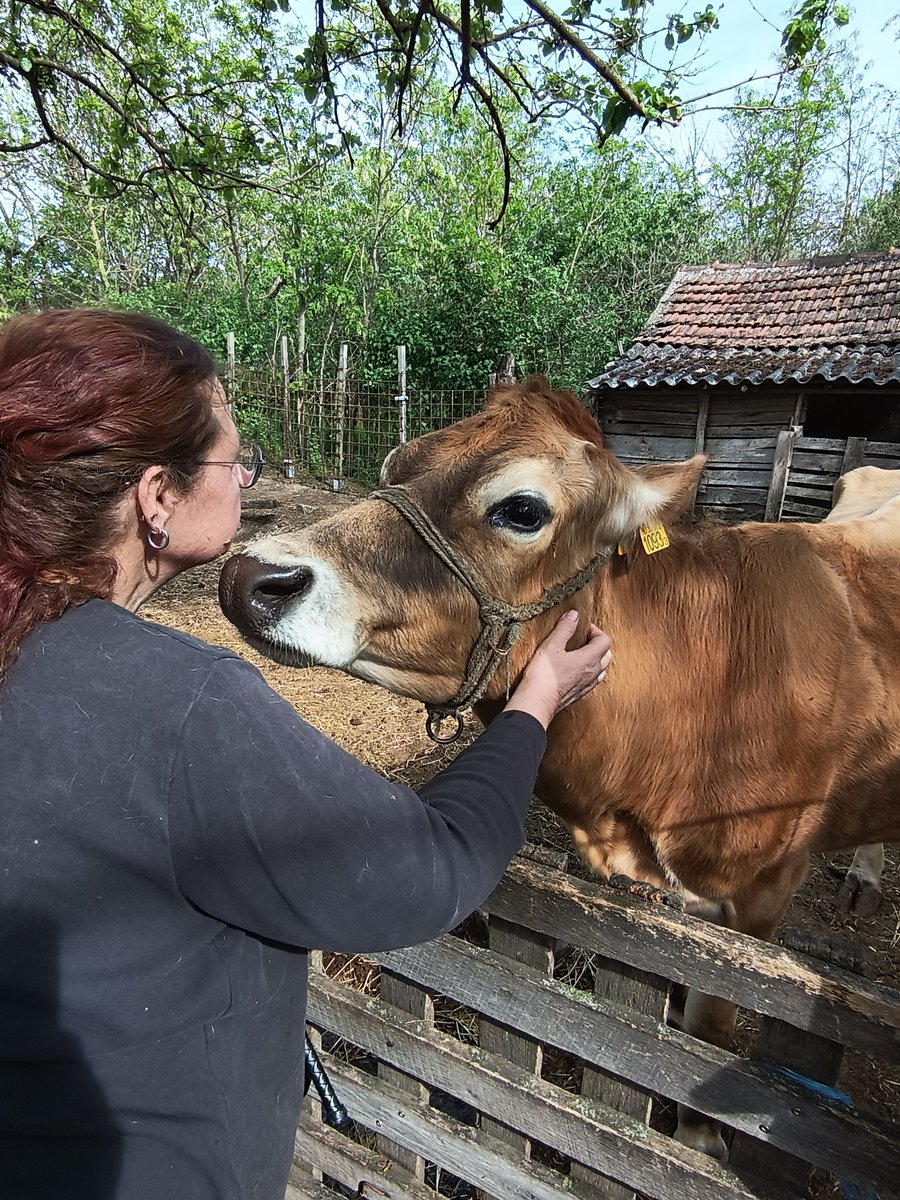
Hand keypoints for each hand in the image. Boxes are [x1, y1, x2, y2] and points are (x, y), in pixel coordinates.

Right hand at [503, 610, 612, 729]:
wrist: (537, 701)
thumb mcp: (552, 645)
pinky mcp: (579, 694)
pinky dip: (588, 672)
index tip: (582, 628)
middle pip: (607, 655)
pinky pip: (591, 681)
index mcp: (590, 658)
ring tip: (580, 654)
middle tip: (582, 639)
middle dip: (598, 644)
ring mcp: (587, 685)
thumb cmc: (544, 674)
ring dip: (595, 659)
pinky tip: (574, 670)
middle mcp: (593, 672)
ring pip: (601, 670)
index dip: (596, 631)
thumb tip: (574, 615)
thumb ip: (564, 628)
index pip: (605, 640)